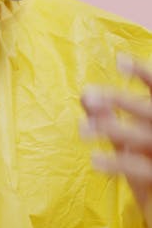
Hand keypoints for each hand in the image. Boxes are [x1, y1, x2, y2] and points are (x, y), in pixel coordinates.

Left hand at [80, 55, 151, 227]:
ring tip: (83, 130)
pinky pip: (138, 168)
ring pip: (141, 137)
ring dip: (111, 130)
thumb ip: (109, 117)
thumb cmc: (144, 162)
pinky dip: (116, 162)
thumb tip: (84, 94)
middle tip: (88, 94)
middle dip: (119, 100)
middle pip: (148, 110)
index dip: (142, 72)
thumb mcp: (127, 138)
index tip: (119, 60)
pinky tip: (95, 159)